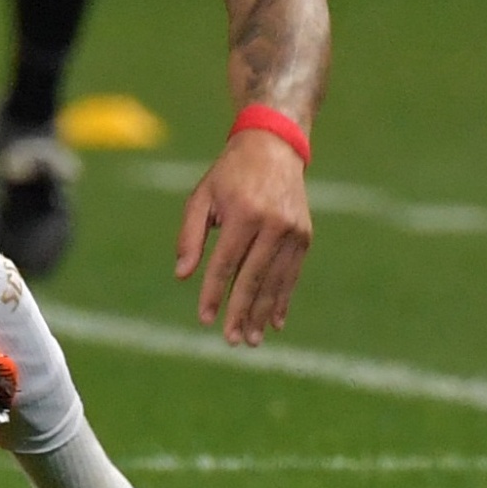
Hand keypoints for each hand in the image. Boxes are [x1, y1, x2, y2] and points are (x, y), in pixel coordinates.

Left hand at [175, 126, 311, 345]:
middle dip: (240, 311)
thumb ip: (190, 236)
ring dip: (263, 313)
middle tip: (231, 340)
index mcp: (244, 213)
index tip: (205, 318)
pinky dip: (283, 299)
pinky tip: (274, 322)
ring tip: (250, 339)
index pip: (226, 262)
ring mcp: (292, 231)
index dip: (214, 292)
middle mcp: (272, 223)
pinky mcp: (304, 236)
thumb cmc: (229, 174)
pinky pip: (292, 274)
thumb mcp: (202, 196)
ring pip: (275, 280)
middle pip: (254, 277)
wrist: (273, 147)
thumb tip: (182, 275)